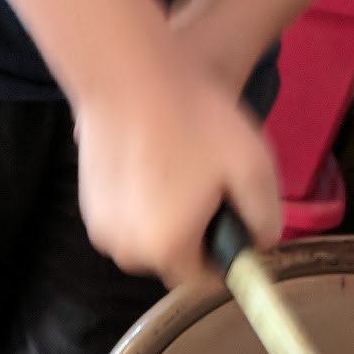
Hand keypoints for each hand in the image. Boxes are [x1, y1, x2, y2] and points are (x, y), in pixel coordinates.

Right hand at [75, 39, 282, 286]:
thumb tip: (262, 240)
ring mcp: (102, 227)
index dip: (227, 254)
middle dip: (196, 234)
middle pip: (174, 259)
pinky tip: (156, 160)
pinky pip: (126, 217)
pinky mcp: (87, 203)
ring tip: (183, 168)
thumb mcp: (253, 164)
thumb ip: (266, 216)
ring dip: (167, 217)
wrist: (125, 73)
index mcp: (169, 248)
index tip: (236, 221)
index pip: (205, 280)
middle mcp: (129, 250)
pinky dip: (141, 201)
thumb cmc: (192, 117)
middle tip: (211, 187)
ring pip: (148, 237)